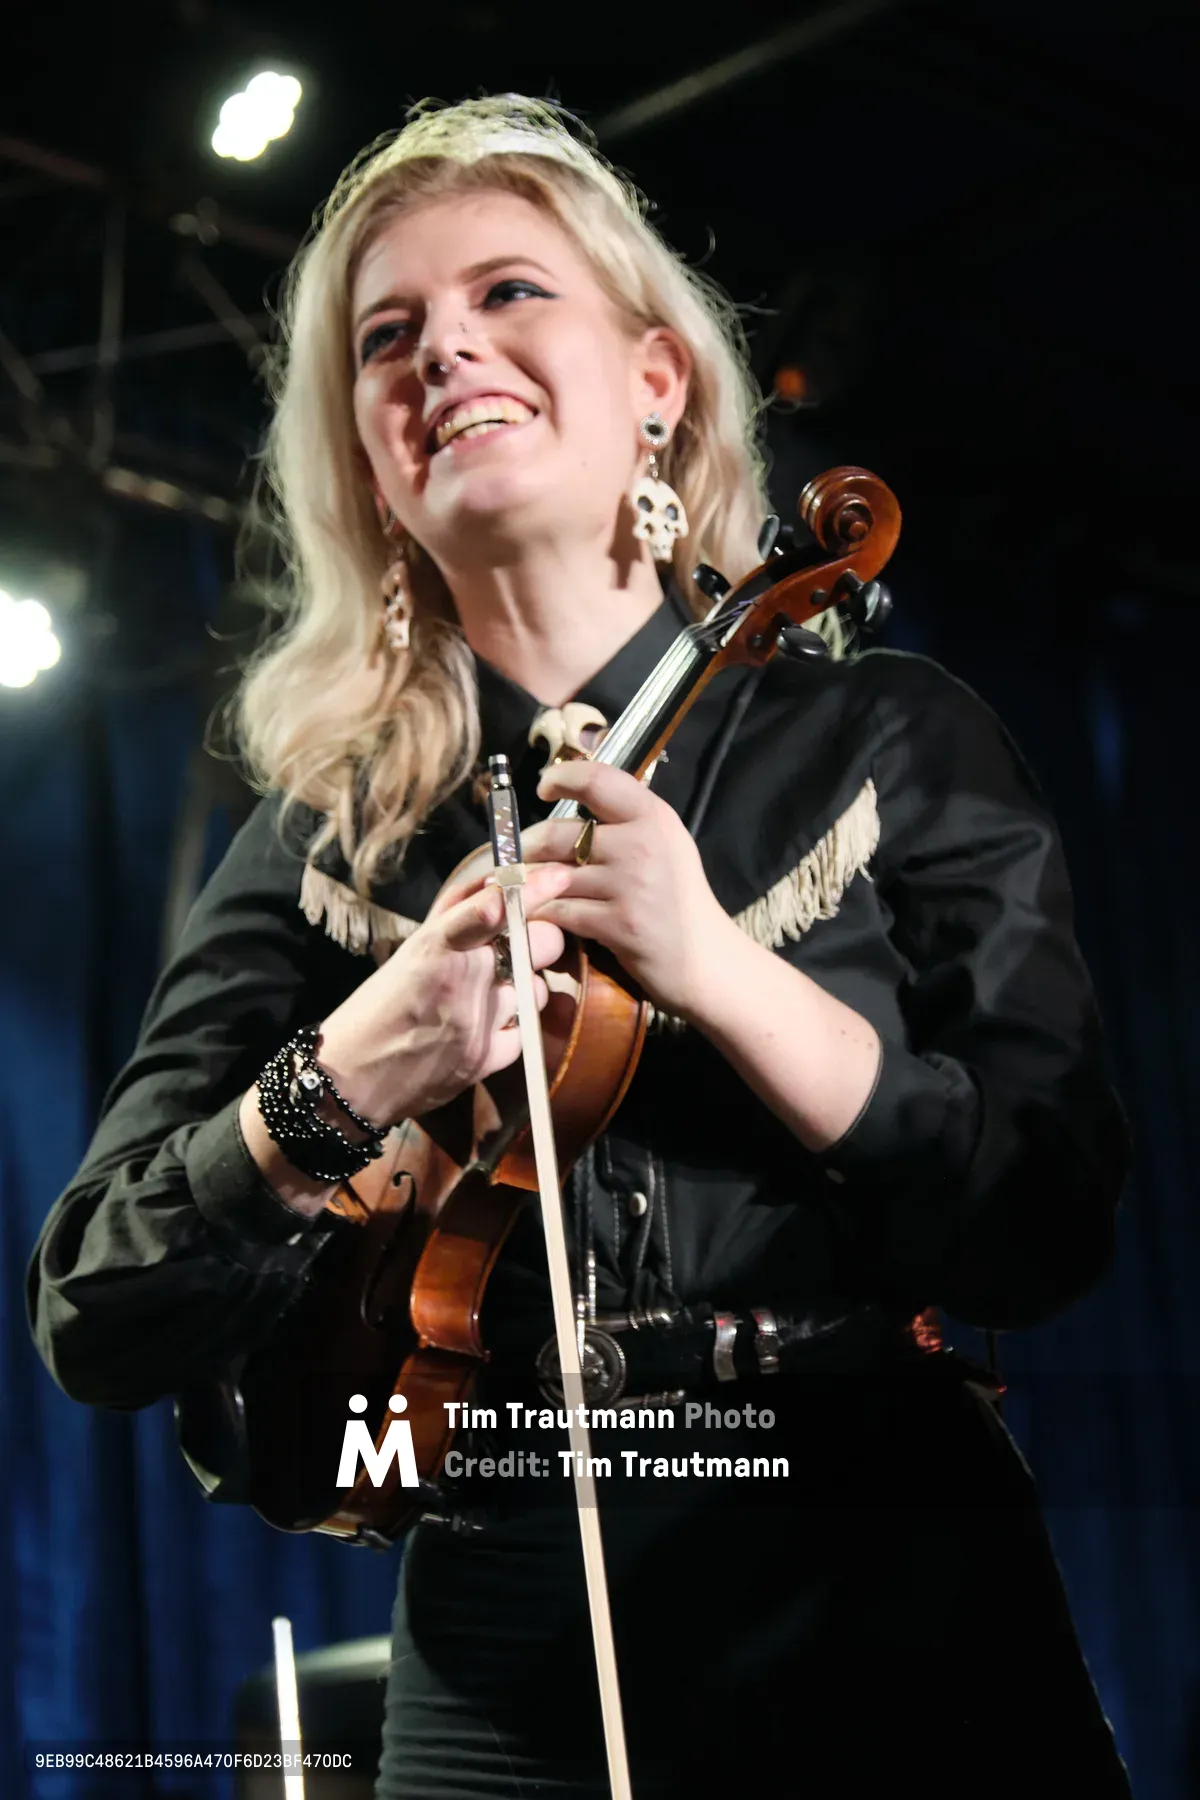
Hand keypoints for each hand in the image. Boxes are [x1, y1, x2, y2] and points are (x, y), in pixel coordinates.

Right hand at [313, 862, 569, 1123]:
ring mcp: (480, 1021)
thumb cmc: (377, 1009)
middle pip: (540, 945)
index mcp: (436, 946)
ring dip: (523, 988)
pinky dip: (512, 1029)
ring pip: (537, 989)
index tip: (560, 877)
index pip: (492, 909)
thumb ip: (454, 923)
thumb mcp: (409, 955)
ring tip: (490, 997)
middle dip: (540, 941)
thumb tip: (496, 891)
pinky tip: (484, 1030)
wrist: (351, 1080)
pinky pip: (526, 1031)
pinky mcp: (488, 1059)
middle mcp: (463, 979)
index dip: (532, 890)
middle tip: (522, 948)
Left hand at [526, 759, 735, 1020]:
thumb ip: (627, 819)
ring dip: (528, 883)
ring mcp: (629, 886)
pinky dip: (541, 913)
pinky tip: (537, 914)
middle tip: (519, 855)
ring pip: (551, 875)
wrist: (706, 960)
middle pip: (557, 833)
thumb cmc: (680, 900)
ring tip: (521, 885)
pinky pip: (559, 910)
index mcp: (654, 817)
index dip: (560, 777)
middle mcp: (641, 845)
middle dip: (527, 847)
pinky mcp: (616, 925)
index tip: (543, 786)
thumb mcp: (665, 844)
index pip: (595, 779)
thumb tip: (573, 798)